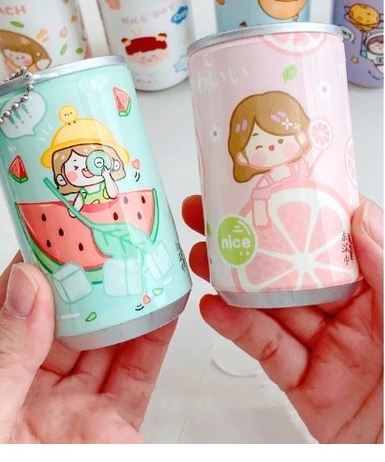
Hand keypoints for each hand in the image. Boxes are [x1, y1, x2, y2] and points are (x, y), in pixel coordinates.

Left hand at [0, 253, 176, 443]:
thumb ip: (3, 355)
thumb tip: (26, 285)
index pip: (13, 304)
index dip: (34, 263)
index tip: (57, 227)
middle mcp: (35, 386)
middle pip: (67, 317)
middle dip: (89, 276)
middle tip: (108, 239)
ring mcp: (77, 406)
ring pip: (108, 339)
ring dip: (125, 300)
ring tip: (140, 262)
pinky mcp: (115, 428)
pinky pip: (139, 375)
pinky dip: (154, 338)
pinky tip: (160, 307)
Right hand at [182, 195, 382, 443]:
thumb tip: (361, 216)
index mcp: (374, 289)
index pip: (327, 240)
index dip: (292, 211)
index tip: (261, 189)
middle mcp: (345, 314)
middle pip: (286, 270)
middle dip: (247, 243)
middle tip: (212, 219)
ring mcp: (322, 347)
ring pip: (269, 307)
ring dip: (231, 282)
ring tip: (203, 258)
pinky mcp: (302, 382)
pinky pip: (266, 350)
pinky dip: (237, 329)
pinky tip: (216, 310)